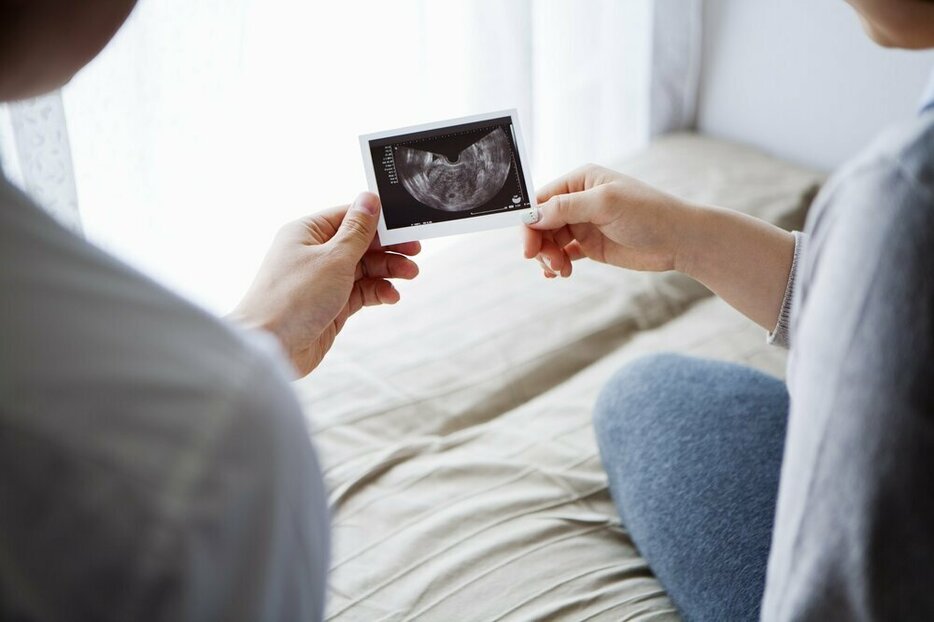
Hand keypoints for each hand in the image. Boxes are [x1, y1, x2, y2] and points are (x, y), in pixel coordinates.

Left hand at [230, 192, 419, 376]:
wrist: (271, 347)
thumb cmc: (293, 298)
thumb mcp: (333, 258)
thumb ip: (357, 231)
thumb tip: (369, 199)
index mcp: (307, 232)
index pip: (350, 216)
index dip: (379, 221)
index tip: (405, 226)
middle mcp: (314, 253)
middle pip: (360, 242)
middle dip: (388, 248)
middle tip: (415, 252)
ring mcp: (323, 280)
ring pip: (364, 268)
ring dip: (388, 270)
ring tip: (410, 275)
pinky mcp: (331, 304)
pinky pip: (361, 291)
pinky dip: (378, 291)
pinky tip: (391, 296)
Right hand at [523, 164, 693, 277]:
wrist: (680, 240)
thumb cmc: (648, 213)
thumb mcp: (605, 203)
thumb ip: (566, 207)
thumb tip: (532, 215)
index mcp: (580, 181)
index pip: (541, 201)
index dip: (530, 224)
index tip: (529, 248)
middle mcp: (578, 201)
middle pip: (542, 223)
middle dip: (541, 245)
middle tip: (550, 264)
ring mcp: (584, 223)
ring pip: (550, 240)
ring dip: (549, 257)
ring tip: (561, 271)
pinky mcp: (591, 245)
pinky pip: (563, 253)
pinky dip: (556, 264)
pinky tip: (559, 273)